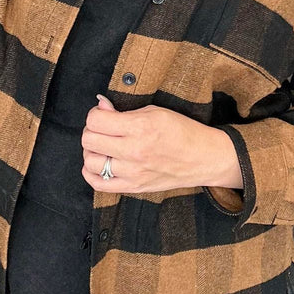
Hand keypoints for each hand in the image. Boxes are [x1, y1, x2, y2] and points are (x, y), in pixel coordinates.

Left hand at [81, 94, 236, 193]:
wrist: (204, 158)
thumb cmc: (182, 131)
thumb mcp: (155, 111)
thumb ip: (124, 111)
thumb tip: (100, 106)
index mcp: (140, 128)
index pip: (96, 120)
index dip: (95, 114)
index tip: (103, 114)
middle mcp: (134, 151)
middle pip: (89, 140)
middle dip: (91, 130)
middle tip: (102, 129)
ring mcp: (133, 172)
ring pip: (90, 162)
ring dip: (92, 151)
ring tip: (103, 146)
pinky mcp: (134, 187)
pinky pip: (99, 184)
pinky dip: (91, 173)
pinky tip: (99, 163)